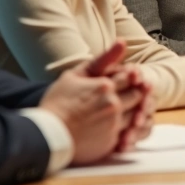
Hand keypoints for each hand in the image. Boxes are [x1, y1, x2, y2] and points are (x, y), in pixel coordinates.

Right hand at [40, 41, 147, 164]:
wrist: (47, 134)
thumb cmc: (57, 103)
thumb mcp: (75, 75)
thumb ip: (102, 59)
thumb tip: (123, 41)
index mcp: (105, 86)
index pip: (130, 77)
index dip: (130, 77)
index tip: (126, 79)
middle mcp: (112, 105)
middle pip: (138, 95)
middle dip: (137, 92)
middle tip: (130, 93)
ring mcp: (113, 124)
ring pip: (138, 114)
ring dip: (136, 111)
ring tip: (124, 110)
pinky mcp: (112, 142)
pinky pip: (132, 133)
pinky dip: (132, 129)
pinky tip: (124, 126)